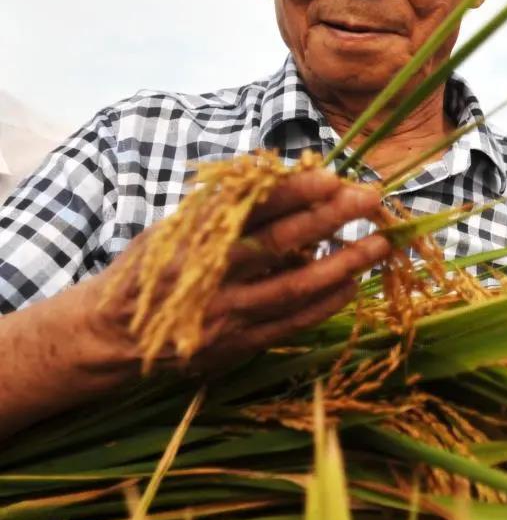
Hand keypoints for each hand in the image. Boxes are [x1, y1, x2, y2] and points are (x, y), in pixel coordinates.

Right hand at [83, 168, 390, 371]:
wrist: (114, 335)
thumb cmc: (151, 268)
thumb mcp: (175, 227)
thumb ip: (222, 208)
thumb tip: (278, 177)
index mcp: (194, 237)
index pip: (251, 207)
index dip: (293, 191)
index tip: (331, 175)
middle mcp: (211, 275)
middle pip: (280, 243)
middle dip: (329, 218)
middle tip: (370, 198)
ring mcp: (227, 314)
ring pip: (294, 288)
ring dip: (342, 265)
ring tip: (379, 245)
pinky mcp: (238, 344)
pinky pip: (291, 323)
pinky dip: (325, 303)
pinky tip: (352, 285)